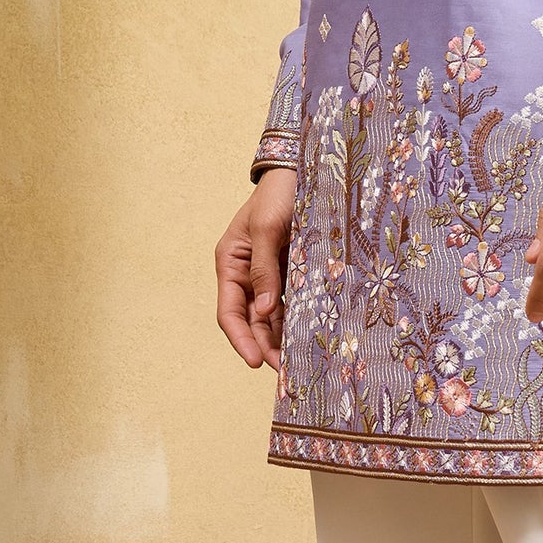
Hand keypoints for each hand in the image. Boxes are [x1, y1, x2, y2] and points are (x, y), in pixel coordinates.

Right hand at [215, 167, 297, 368]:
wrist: (303, 170)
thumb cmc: (279, 194)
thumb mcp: (267, 228)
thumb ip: (264, 268)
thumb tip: (264, 310)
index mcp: (230, 263)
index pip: (230, 312)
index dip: (241, 339)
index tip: (257, 362)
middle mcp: (247, 274)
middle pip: (253, 321)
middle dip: (266, 347)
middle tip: (288, 372)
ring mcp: (271, 274)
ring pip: (273, 316)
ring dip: (284, 339)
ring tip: (302, 363)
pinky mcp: (293, 272)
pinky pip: (293, 302)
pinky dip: (300, 320)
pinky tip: (313, 337)